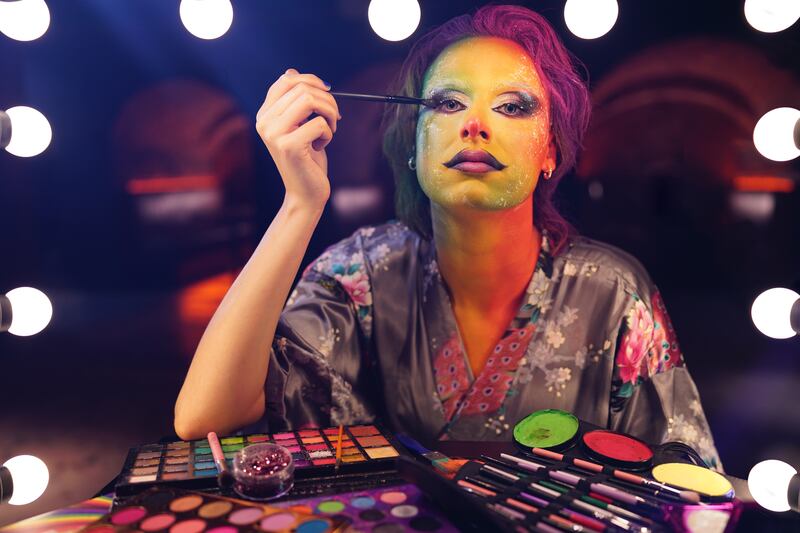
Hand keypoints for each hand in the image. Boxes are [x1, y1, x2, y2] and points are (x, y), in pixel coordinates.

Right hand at [256, 68, 340, 208]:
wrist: (305, 194)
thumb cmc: (307, 159)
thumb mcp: (300, 126)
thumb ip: (294, 102)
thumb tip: (291, 71)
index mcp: (264, 115)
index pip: (286, 80)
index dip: (311, 80)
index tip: (327, 92)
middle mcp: (264, 122)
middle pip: (302, 88)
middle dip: (328, 100)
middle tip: (335, 118)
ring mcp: (274, 134)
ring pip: (310, 100)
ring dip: (329, 113)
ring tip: (330, 130)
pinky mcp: (288, 146)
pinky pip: (319, 123)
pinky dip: (328, 133)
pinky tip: (320, 146)